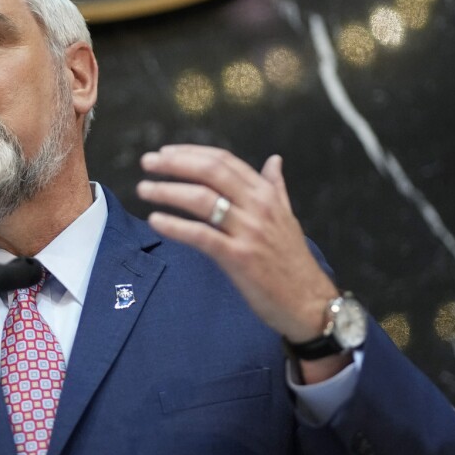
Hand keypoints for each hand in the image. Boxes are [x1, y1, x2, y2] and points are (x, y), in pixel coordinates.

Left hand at [137, 145, 338, 343]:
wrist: (310, 303)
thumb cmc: (293, 262)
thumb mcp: (287, 218)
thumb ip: (276, 188)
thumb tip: (274, 160)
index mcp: (266, 195)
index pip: (224, 161)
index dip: (191, 153)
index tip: (165, 151)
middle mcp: (258, 207)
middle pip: (211, 172)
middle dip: (175, 164)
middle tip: (147, 162)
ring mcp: (249, 231)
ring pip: (203, 200)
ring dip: (168, 191)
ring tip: (143, 189)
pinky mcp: (239, 258)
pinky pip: (202, 236)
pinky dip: (176, 226)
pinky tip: (155, 221)